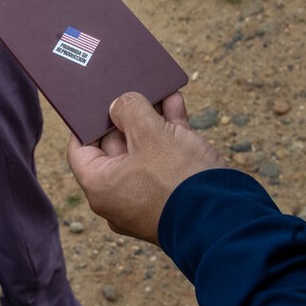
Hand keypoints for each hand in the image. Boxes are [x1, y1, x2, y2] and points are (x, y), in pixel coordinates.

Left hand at [67, 92, 225, 244]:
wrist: (224, 218)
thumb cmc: (177, 179)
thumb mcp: (149, 133)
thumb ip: (130, 110)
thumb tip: (120, 104)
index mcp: (101, 187)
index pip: (80, 150)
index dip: (85, 122)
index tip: (92, 101)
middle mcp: (120, 195)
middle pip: (115, 146)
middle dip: (124, 115)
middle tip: (127, 87)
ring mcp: (148, 195)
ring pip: (144, 149)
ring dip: (150, 118)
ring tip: (155, 89)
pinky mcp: (174, 193)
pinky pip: (166, 157)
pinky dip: (169, 131)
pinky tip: (175, 102)